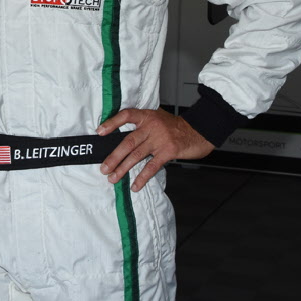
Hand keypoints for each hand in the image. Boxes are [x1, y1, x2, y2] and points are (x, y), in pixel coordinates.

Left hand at [97, 109, 212, 191]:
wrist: (199, 131)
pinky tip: (135, 185)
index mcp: (147, 116)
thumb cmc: (176, 127)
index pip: (126, 115)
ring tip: (113, 178)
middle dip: (114, 156)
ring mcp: (160, 139)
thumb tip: (121, 137)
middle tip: (104, 168)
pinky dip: (142, 177)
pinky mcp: (168, 151)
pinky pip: (152, 166)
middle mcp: (152, 126)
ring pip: (137, 155)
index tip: (100, 132)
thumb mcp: (158, 118)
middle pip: (128, 142)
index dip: (112, 123)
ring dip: (123, 168)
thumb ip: (142, 124)